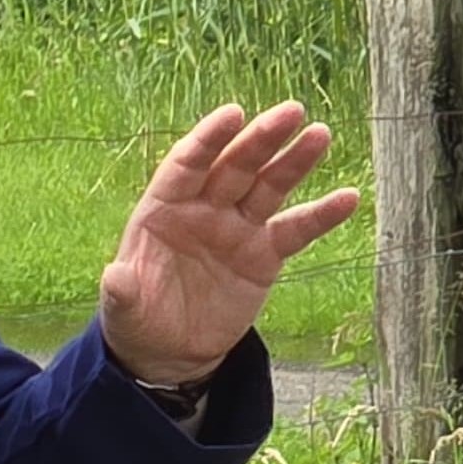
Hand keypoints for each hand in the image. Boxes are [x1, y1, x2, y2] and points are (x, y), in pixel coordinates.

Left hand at [94, 102, 360, 387]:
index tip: (234, 114)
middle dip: (261, 139)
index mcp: (164, 209)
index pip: (187, 165)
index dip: (209, 139)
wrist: (170, 352)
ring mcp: (237, 228)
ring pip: (268, 187)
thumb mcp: (125, 310)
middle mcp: (204, 209)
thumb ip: (122, 292)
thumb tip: (114, 278)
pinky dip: (321, 215)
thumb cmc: (138, 319)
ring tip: (320, 135)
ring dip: (294, 161)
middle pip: (235, 166)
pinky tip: (348, 198)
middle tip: (291, 111)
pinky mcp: (264, 254)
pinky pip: (296, 229)